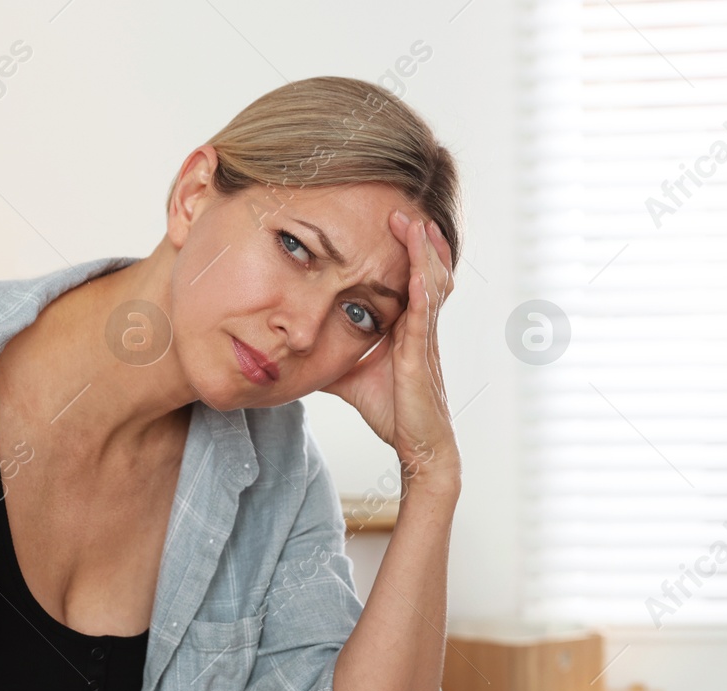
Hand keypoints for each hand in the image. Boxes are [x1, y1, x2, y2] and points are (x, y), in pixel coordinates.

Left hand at [320, 210, 459, 488]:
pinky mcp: (422, 359)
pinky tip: (418, 273)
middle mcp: (420, 327)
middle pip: (426, 271)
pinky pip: (425, 319)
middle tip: (402, 208)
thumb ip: (329, 355)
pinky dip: (423, 292)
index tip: (391, 220)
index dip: (404, 249)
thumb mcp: (349, 374)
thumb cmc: (392, 411)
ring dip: (423, 253)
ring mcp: (424, 341)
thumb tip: (294, 347)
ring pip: (432, 286)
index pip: (409, 277)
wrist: (418, 446)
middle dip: (416, 239)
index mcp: (407, 327)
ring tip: (414, 223)